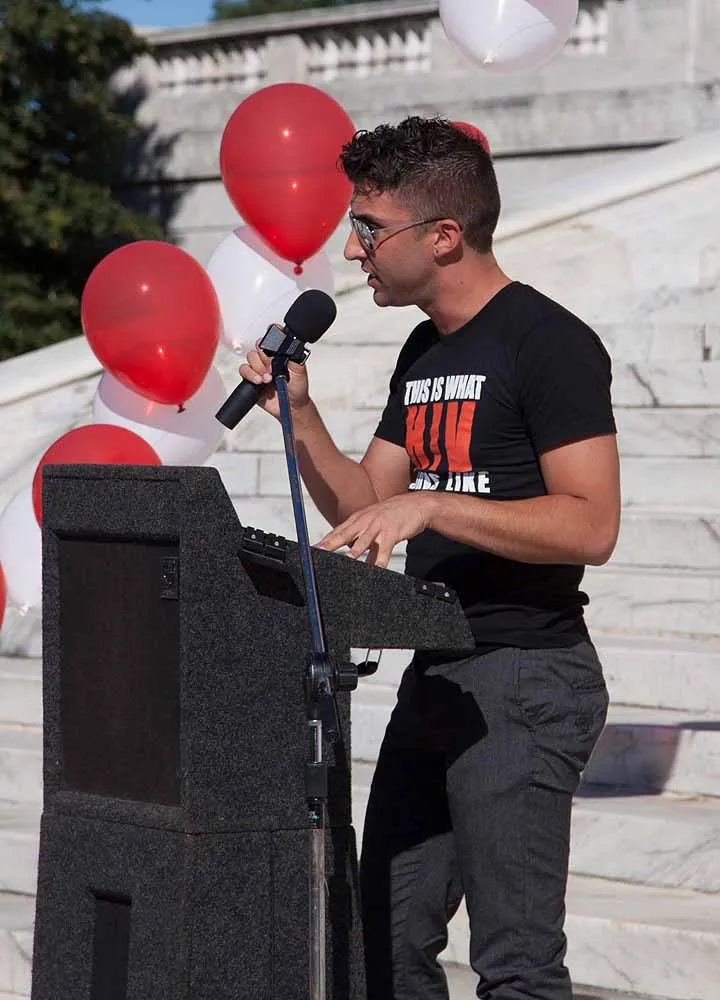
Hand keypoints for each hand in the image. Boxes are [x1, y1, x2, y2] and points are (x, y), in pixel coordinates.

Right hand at [238, 339, 309, 419]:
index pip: (270, 340)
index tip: (271, 346)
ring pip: (250, 358)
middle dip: (263, 357)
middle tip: (271, 369)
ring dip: (258, 367)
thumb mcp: (300, 372)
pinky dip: (250, 375)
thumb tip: (290, 348)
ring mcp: (259, 368)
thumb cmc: (297, 389)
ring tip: (267, 379)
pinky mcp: (251, 379)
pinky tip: (258, 382)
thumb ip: (295, 358)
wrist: (291, 407)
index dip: (269, 339)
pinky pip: (244, 370)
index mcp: (279, 354)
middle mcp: (268, 360)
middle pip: (258, 347)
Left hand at [316, 493, 436, 568]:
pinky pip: (384, 549)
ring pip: (363, 541)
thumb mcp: (374, 524)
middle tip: (319, 552)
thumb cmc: (393, 515)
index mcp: (359, 518)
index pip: (338, 531)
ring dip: (353, 552)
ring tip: (344, 561)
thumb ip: (363, 541)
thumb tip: (353, 559)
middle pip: (344, 534)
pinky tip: (376, 569)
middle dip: (331, 544)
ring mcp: (378, 527)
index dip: (325, 541)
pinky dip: (380, 560)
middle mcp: (365, 521)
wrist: (417, 504)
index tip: (313, 549)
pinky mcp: (392, 533)